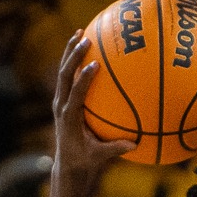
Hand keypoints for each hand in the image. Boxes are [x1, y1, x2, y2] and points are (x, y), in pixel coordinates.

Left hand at [52, 31, 136, 179]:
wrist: (67, 164)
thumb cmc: (86, 160)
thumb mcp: (100, 156)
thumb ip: (115, 148)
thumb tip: (136, 143)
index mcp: (69, 117)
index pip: (76, 94)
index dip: (84, 80)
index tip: (95, 65)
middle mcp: (61, 105)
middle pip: (64, 76)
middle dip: (73, 57)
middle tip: (85, 39)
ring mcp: (60, 101)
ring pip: (63, 72)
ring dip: (70, 52)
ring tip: (80, 32)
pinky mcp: (63, 100)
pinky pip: (68, 77)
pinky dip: (74, 61)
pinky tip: (84, 48)